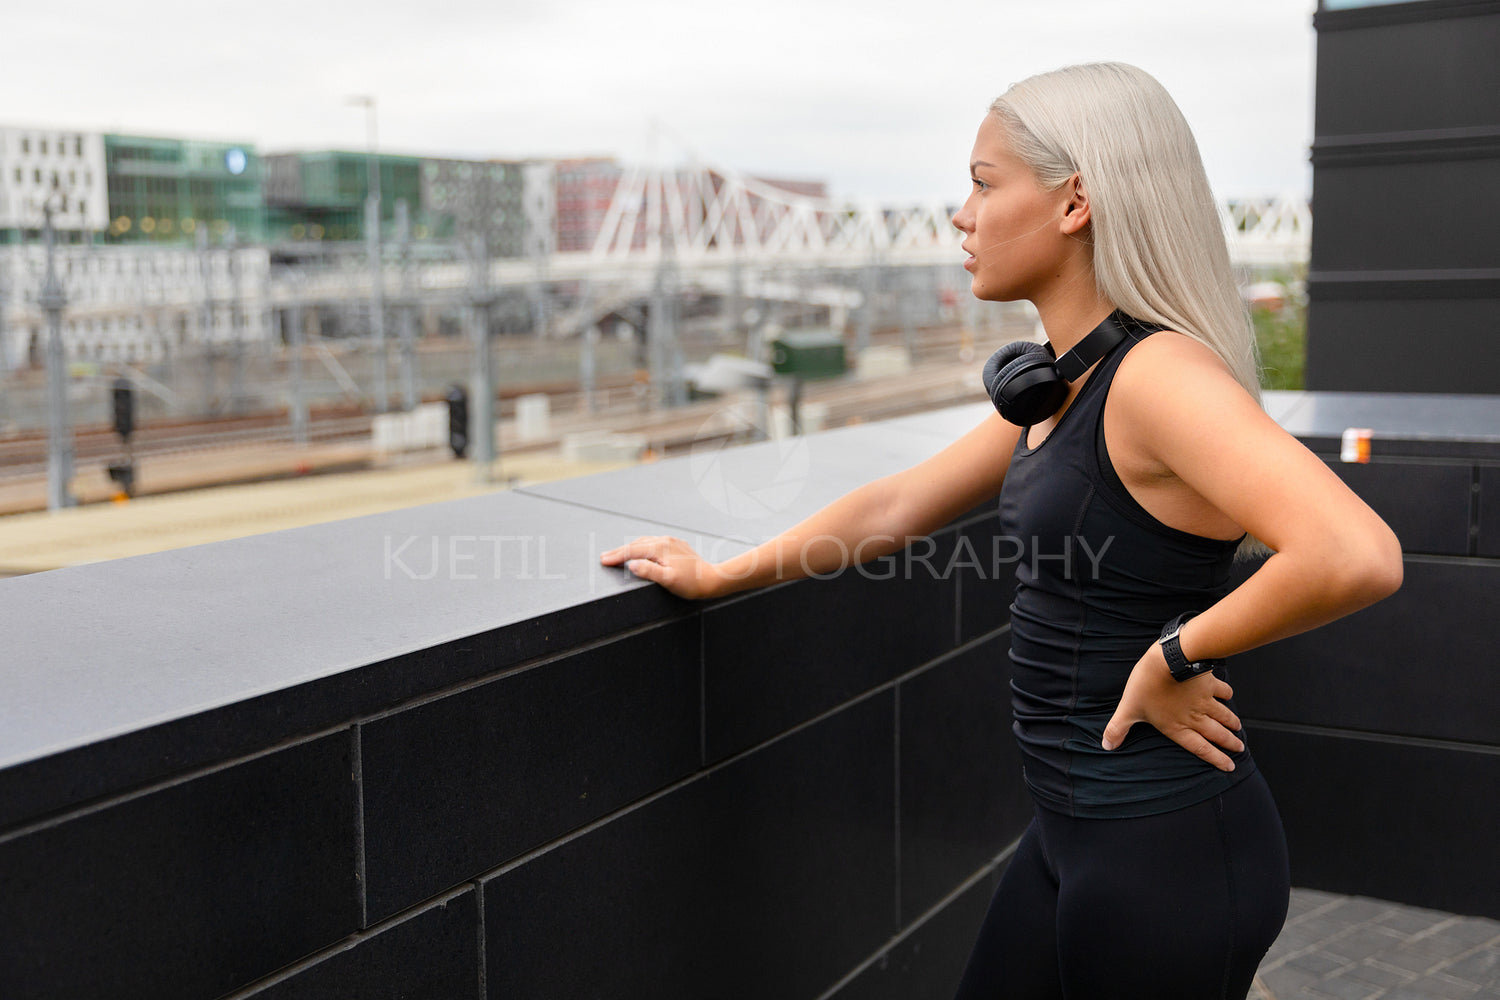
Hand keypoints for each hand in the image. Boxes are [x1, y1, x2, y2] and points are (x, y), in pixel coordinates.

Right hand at [599, 536, 722, 599]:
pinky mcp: (676, 545)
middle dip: (620, 551)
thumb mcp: (668, 580)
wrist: (712, 579)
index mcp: (661, 548)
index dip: (616, 556)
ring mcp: (671, 541)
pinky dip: (641, 547)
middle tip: (604, 557)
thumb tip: (632, 564)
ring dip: (630, 548)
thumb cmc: (691, 583)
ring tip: (617, 555)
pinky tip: (639, 552)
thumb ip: (649, 571)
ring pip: (644, 542)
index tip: (603, 560)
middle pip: (636, 544)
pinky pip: (653, 543)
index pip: (633, 551)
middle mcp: (665, 540)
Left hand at [1101, 642, 1244, 771]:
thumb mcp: (1129, 708)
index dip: (1216, 758)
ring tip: (1238, 729)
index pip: (1200, 748)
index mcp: (1178, 727)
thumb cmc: (1148, 684)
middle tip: (1240, 747)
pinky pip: (1222, 690)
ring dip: (1231, 723)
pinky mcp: (1209, 683)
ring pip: (1223, 715)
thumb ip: (1119, 728)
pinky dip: (1227, 694)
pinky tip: (1229, 695)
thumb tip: (1107, 745)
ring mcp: (1205, 700)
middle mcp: (1196, 717)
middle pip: (1216, 734)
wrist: (1170, 659)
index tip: (1230, 766)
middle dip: (1229, 743)